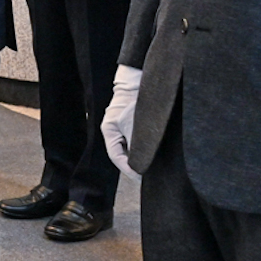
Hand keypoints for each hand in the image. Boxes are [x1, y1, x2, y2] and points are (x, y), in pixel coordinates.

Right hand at [100, 64, 141, 178]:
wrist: (137, 83)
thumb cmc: (134, 101)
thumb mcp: (135, 124)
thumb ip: (137, 143)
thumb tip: (142, 161)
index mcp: (109, 131)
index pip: (116, 156)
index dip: (127, 168)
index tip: (139, 176)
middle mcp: (114, 131)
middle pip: (121, 153)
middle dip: (133, 165)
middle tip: (145, 176)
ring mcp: (122, 128)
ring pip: (129, 149)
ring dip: (138, 157)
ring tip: (149, 168)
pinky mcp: (132, 126)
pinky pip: (135, 142)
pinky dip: (142, 149)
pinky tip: (151, 154)